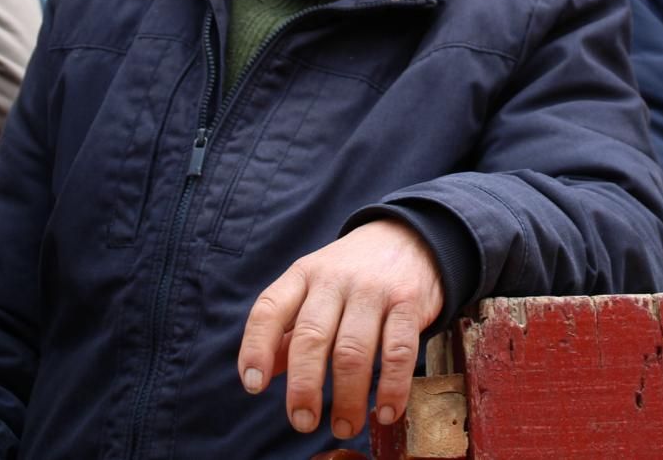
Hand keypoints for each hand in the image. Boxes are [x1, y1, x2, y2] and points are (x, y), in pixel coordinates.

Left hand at [237, 219, 444, 439]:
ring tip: (345, 426)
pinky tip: (387, 411)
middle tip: (303, 422)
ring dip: (347, 398)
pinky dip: (392, 387)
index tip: (253, 386)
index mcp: (303, 275)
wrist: (409, 237)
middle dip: (304, 387)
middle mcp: (335, 279)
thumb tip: (264, 375)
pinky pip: (399, 351)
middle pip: (312, 337)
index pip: (269, 309)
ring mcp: (374, 289)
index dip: (256, 349)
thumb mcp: (313, 288)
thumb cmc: (353, 273)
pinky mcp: (409, 301)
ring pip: (353, 350)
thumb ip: (288, 330)